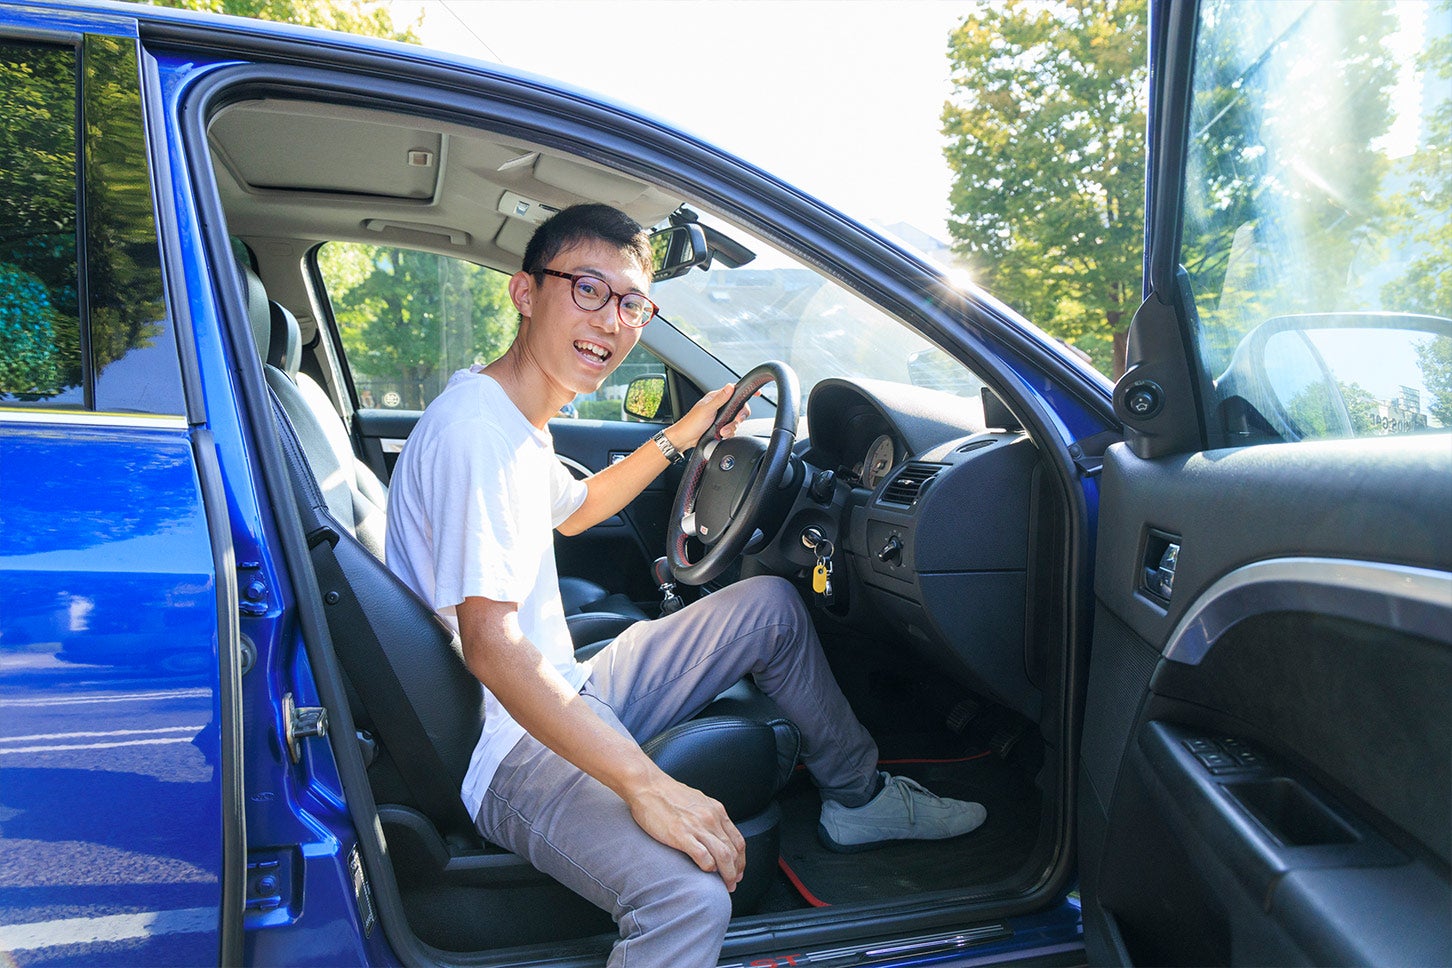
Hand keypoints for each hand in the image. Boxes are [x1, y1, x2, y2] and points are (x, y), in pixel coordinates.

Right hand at [625, 773, 745, 890]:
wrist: (647, 785)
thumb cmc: (668, 793)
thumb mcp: (698, 801)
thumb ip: (709, 816)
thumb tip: (715, 833)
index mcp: (716, 810)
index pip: (738, 840)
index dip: (741, 860)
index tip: (738, 871)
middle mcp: (711, 818)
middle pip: (733, 851)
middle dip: (735, 871)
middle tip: (732, 883)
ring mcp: (697, 827)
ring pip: (723, 856)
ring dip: (726, 874)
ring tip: (724, 885)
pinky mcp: (681, 835)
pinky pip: (703, 856)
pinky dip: (708, 867)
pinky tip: (706, 871)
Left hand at [669, 382, 749, 450]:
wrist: (685, 439)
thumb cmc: (691, 423)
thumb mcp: (706, 409)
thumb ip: (720, 399)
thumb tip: (730, 387)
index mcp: (716, 398)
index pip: (734, 391)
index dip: (746, 392)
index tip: (757, 393)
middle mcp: (721, 406)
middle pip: (740, 408)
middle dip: (739, 417)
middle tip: (735, 421)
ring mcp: (722, 417)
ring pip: (737, 421)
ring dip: (732, 427)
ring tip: (722, 431)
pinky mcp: (722, 427)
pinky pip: (732, 429)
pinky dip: (729, 433)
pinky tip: (722, 435)